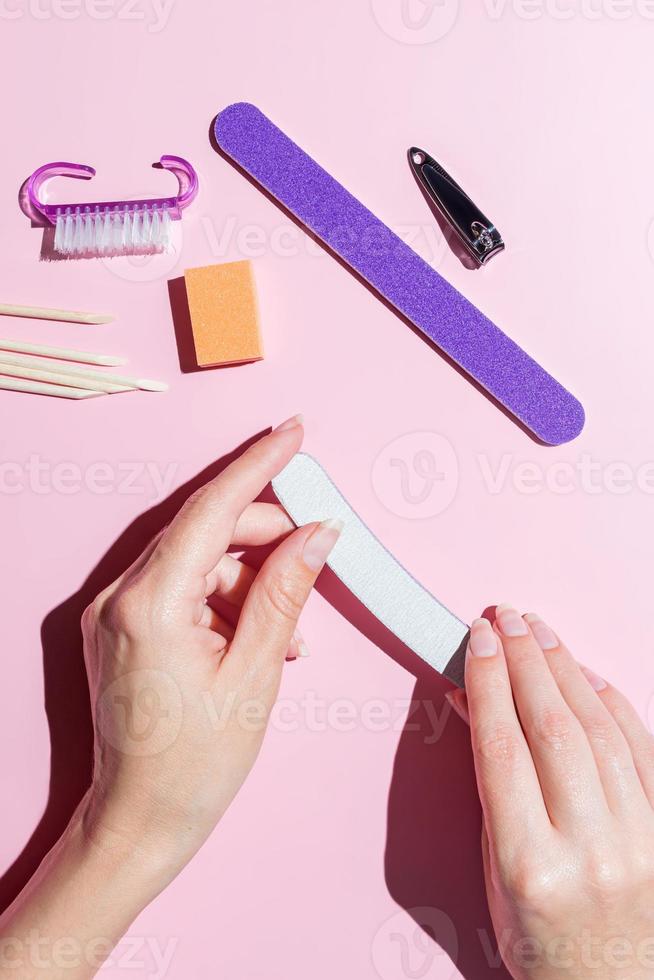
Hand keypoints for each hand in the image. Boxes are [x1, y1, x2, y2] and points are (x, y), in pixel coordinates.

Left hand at [0, 417, 342, 977]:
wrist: (140, 822)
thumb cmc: (194, 765)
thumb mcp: (255, 676)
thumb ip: (285, 594)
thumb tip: (316, 535)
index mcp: (150, 605)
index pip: (212, 509)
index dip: (259, 465)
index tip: (295, 434)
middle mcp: (121, 597)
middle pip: (206, 530)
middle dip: (265, 534)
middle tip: (315, 552)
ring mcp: (117, 610)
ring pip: (199, 557)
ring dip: (251, 577)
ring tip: (288, 630)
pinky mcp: (123, 625)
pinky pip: (183, 586)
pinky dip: (226, 598)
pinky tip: (258, 636)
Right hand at [446, 607, 653, 979]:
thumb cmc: (542, 943)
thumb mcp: (494, 874)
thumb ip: (491, 788)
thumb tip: (478, 707)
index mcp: (532, 867)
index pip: (502, 748)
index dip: (488, 682)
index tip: (477, 641)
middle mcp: (591, 850)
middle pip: (552, 727)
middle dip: (524, 660)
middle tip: (506, 618)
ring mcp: (639, 842)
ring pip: (599, 730)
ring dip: (565, 670)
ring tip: (539, 633)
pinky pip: (643, 750)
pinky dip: (613, 703)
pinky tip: (586, 674)